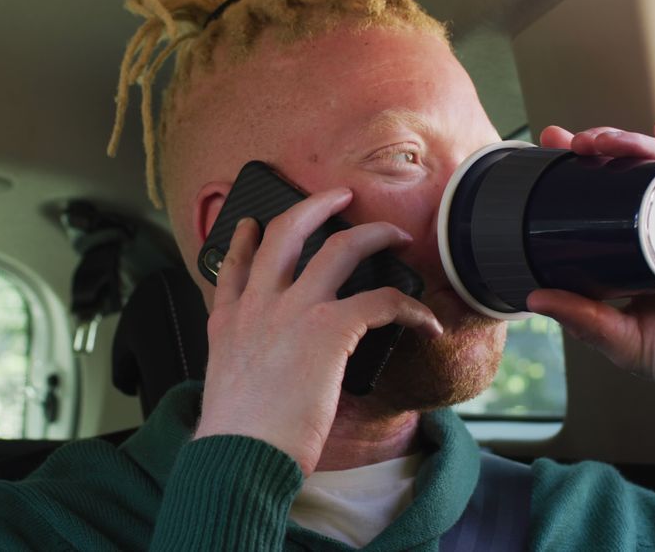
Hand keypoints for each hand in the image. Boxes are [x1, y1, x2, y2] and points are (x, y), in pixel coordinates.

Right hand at [194, 188, 441, 474]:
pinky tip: (426, 322)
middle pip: (286, 232)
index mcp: (228, 322)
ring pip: (339, 247)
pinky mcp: (328, 328)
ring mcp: (292, 310)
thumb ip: (250, 365)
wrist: (240, 457)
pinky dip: (412, 309)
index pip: (232, 266)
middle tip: (340, 196)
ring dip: (375, 234)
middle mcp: (258, 305)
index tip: (251, 225)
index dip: (242, 239)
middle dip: (317, 204)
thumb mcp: (228, 388)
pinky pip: (383, 300)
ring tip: (397, 235)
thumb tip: (279, 374)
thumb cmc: (239, 439)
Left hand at [530, 121, 654, 428]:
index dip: (580, 171)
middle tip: (570, 142)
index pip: (607, 199)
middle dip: (602, 150)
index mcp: (643, 251)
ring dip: (634, 147)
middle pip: (634, 176)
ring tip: (602, 140)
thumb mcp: (625, 341)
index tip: (547, 150)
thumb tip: (532, 298)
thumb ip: (584, 320)